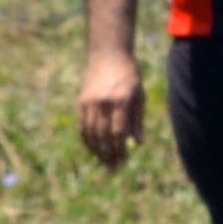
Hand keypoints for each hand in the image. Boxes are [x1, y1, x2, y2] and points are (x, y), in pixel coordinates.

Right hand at [77, 49, 143, 169]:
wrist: (108, 53)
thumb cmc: (129, 74)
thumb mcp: (139, 94)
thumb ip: (137, 119)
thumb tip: (137, 143)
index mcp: (122, 99)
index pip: (119, 131)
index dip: (120, 149)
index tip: (124, 162)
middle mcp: (104, 102)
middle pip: (104, 135)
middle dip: (108, 155)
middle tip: (113, 170)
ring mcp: (90, 102)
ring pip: (91, 133)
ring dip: (97, 151)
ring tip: (103, 163)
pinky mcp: (82, 102)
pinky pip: (84, 126)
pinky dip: (88, 140)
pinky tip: (93, 149)